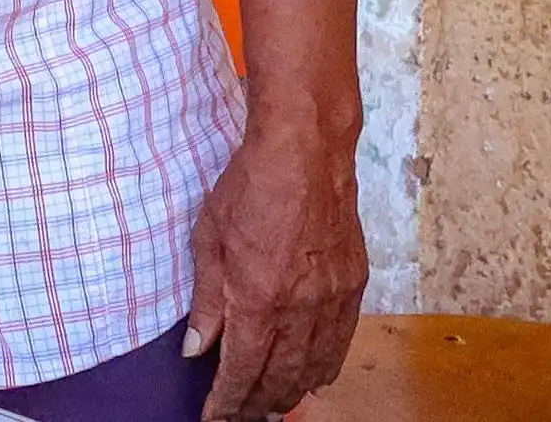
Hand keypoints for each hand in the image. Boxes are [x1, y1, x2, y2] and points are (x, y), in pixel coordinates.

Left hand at [187, 116, 367, 418]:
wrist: (305, 154)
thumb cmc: (249, 187)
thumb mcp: (208, 239)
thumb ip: (206, 300)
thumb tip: (197, 348)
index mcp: (258, 296)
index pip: (243, 367)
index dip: (227, 399)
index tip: (214, 416)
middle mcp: (300, 306)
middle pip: (280, 375)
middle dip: (258, 402)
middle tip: (240, 417)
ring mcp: (332, 298)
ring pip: (313, 365)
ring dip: (292, 391)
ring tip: (273, 407)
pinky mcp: (353, 285)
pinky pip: (339, 340)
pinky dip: (324, 365)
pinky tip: (313, 377)